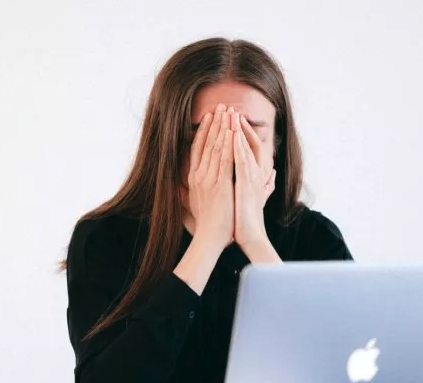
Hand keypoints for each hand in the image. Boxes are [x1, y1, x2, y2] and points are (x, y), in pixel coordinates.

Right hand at [187, 104, 234, 250]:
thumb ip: (196, 189)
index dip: (204, 130)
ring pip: (215, 147)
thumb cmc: (208, 223)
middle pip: (206, 143)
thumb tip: (190, 183)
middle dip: (215, 123)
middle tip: (222, 105)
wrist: (210, 237)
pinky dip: (228, 144)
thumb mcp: (199, 201)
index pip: (198, 148)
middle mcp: (198, 175)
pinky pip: (224, 160)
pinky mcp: (219, 185)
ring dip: (222, 127)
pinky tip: (232, 131)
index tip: (210, 116)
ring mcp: (208, 179)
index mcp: (194, 177)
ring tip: (228, 111)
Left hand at [233, 111, 275, 248]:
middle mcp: (257, 173)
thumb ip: (266, 184)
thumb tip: (274, 175)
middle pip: (248, 142)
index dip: (241, 132)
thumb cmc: (249, 218)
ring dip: (238, 130)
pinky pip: (241, 161)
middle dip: (238, 125)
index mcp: (256, 174)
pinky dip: (237, 147)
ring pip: (245, 148)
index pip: (250, 147)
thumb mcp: (256, 196)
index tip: (231, 119)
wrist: (250, 235)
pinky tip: (231, 135)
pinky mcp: (247, 184)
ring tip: (231, 114)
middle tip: (229, 108)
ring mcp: (253, 177)